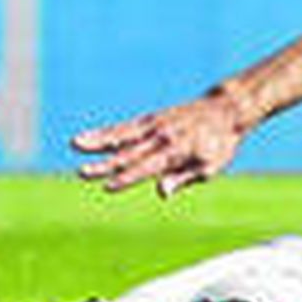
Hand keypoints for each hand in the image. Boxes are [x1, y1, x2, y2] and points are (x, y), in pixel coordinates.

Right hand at [72, 86, 251, 196]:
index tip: (108, 187)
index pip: (147, 167)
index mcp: (177, 151)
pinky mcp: (152, 119)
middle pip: (129, 153)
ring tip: (75, 143)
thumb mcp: (211, 166)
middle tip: (82, 172)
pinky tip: (90, 137)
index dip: (128, 178)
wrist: (226, 109)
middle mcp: (162, 136)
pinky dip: (107, 132)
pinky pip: (126, 127)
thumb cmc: (220, 143)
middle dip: (105, 164)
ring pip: (122, 135)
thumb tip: (162, 192)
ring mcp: (156, 125)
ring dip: (98, 140)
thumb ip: (184, 177)